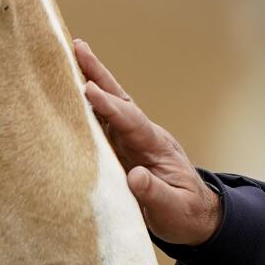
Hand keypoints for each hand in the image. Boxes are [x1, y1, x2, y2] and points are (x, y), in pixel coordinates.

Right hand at [74, 38, 222, 247]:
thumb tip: (135, 177)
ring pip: (109, 106)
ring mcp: (132, 140)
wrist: (193, 218)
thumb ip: (155, 193)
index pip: (132, 122)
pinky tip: (70, 90)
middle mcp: (143, 137)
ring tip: (70, 55)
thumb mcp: (174, 209)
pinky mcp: (121, 148)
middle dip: (99, 75)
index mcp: (157, 147)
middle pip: (120, 100)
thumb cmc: (185, 214)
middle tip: (77, 47)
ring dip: (91, 81)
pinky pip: (101, 122)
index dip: (110, 106)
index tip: (89, 90)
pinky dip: (85, 104)